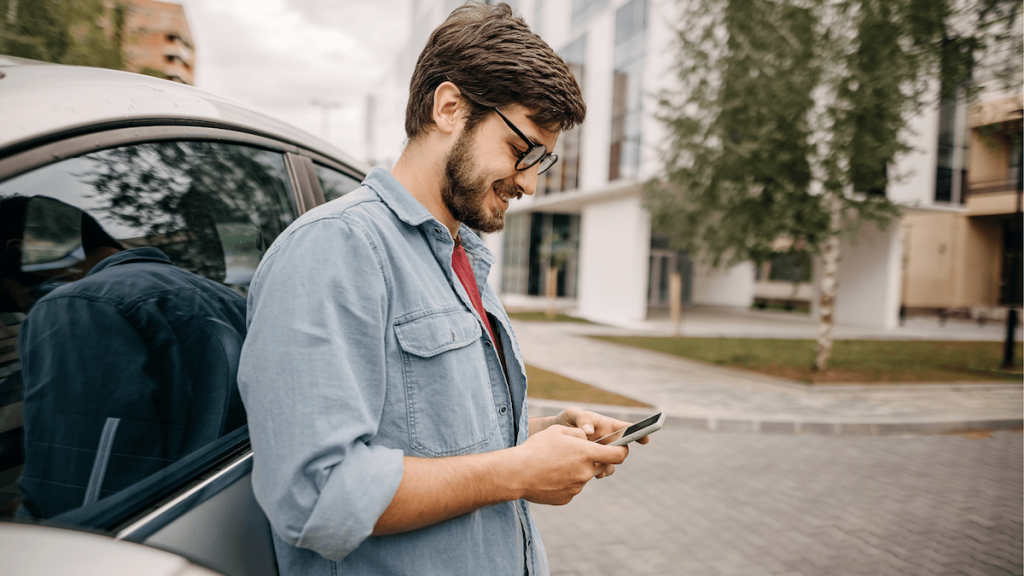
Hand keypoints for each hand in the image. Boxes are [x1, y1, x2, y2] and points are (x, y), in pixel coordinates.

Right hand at [511, 425, 627, 504]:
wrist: (517, 473)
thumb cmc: (537, 448)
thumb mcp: (558, 430)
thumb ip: (579, 432)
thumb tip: (588, 438)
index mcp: (586, 453)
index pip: (618, 455)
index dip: (623, 451)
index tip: (622, 449)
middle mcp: (585, 472)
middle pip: (599, 466)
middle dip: (590, 460)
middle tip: (571, 455)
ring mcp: (577, 487)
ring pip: (583, 477)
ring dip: (575, 471)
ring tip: (554, 465)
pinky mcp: (567, 498)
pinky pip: (571, 488)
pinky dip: (564, 482)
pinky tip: (549, 477)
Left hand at [552, 407, 649, 477]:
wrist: (550, 437)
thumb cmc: (564, 421)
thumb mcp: (571, 414)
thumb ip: (581, 419)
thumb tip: (590, 431)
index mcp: (606, 425)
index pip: (626, 428)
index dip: (638, 432)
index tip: (645, 439)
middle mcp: (607, 439)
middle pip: (622, 448)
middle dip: (620, 454)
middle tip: (612, 457)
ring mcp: (601, 452)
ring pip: (613, 462)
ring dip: (610, 466)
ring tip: (601, 470)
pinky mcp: (594, 463)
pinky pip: (603, 470)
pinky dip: (601, 473)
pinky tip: (593, 474)